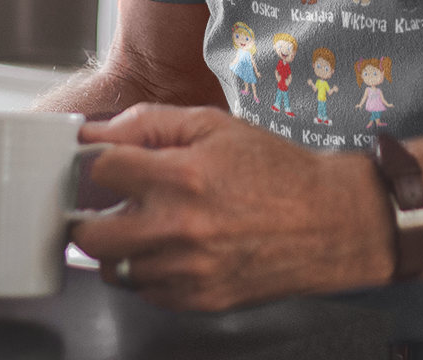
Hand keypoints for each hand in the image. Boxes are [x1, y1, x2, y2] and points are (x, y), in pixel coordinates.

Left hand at [70, 104, 394, 310]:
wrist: (331, 221)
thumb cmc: (276, 170)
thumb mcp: (214, 125)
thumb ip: (149, 122)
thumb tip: (94, 131)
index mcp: (184, 176)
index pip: (102, 172)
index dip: (98, 164)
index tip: (104, 166)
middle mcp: (181, 228)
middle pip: (91, 236)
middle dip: (91, 217)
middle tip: (106, 206)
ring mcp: (188, 271)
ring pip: (114, 270)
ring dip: (121, 248)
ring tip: (147, 227)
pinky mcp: (199, 299)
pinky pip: (145, 292)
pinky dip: (148, 272)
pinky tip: (172, 249)